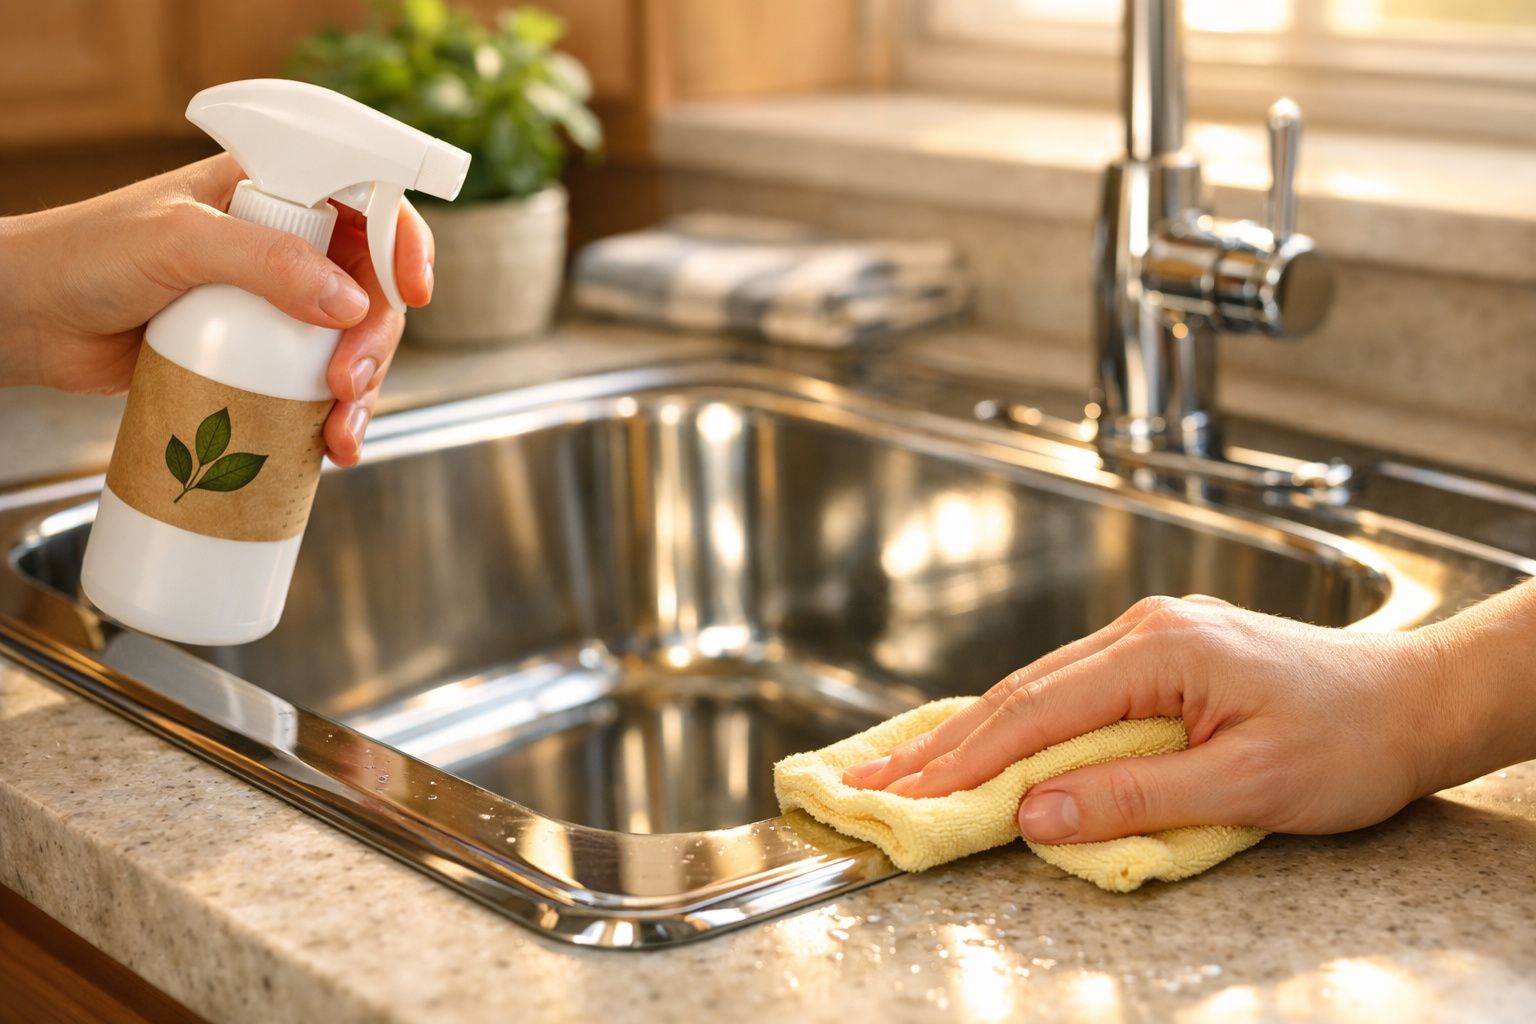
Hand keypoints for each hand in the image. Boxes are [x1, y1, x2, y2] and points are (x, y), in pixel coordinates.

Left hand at [0, 154, 434, 465]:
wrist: (27, 321)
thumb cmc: (84, 256)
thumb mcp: (176, 243)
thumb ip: (264, 260)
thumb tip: (348, 303)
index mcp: (273, 188)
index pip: (366, 201)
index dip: (403, 243)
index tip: (413, 292)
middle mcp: (284, 242)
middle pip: (371, 286)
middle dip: (375, 341)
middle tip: (346, 383)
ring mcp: (274, 303)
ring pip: (352, 343)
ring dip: (362, 391)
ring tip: (338, 433)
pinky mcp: (258, 356)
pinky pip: (315, 384)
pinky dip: (331, 417)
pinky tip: (329, 446)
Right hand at [842, 586, 1535, 843]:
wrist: (1413, 702)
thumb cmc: (1349, 740)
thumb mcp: (1247, 782)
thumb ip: (1134, 796)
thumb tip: (1036, 814)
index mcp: (1158, 650)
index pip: (1034, 711)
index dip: (962, 760)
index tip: (903, 798)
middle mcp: (1142, 632)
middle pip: (1018, 693)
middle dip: (941, 747)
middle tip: (872, 787)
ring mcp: (1148, 640)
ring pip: (1035, 688)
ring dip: (970, 735)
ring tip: (906, 771)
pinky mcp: (1158, 659)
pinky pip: (1066, 691)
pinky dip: (1015, 725)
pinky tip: (981, 744)